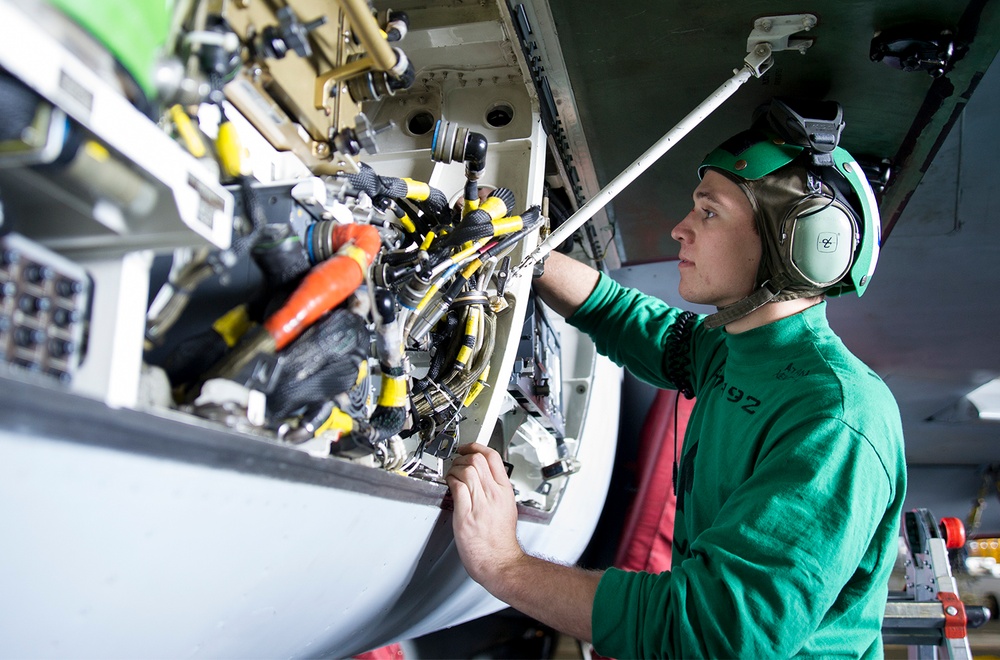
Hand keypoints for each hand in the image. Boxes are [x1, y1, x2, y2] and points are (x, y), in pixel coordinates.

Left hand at [445, 443, 523, 586]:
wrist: (499, 560)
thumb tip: (485, 478)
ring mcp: (480, 503)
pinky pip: (458, 487)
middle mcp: (493, 494)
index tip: (467, 448)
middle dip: (463, 457)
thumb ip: (496, 490)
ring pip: (467, 470)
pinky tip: (449, 484)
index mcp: (504, 490)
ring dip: (455, 469)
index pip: (492, 457)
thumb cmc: (501, 539)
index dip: (477, 447)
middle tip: (457, 463)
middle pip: (477, 459)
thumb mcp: (507, 507)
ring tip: (452, 475)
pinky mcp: (466, 514)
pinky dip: (450, 481)